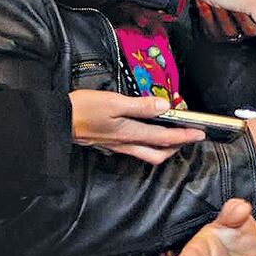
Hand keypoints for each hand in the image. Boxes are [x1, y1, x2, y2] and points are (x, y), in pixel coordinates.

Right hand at [70, 90, 204, 164]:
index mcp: (130, 133)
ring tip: (173, 137)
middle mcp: (126, 143)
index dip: (185, 136)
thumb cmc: (82, 109)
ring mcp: (117, 145)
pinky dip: (147, 145)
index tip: (201, 134)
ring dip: (163, 147)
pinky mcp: (108, 143)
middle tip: (189, 137)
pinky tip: (147, 136)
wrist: (55, 121)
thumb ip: (141, 106)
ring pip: (146, 153)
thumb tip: (165, 106)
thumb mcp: (114, 102)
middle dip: (176, 147)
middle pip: (158, 153)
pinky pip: (134, 149)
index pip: (165, 138)